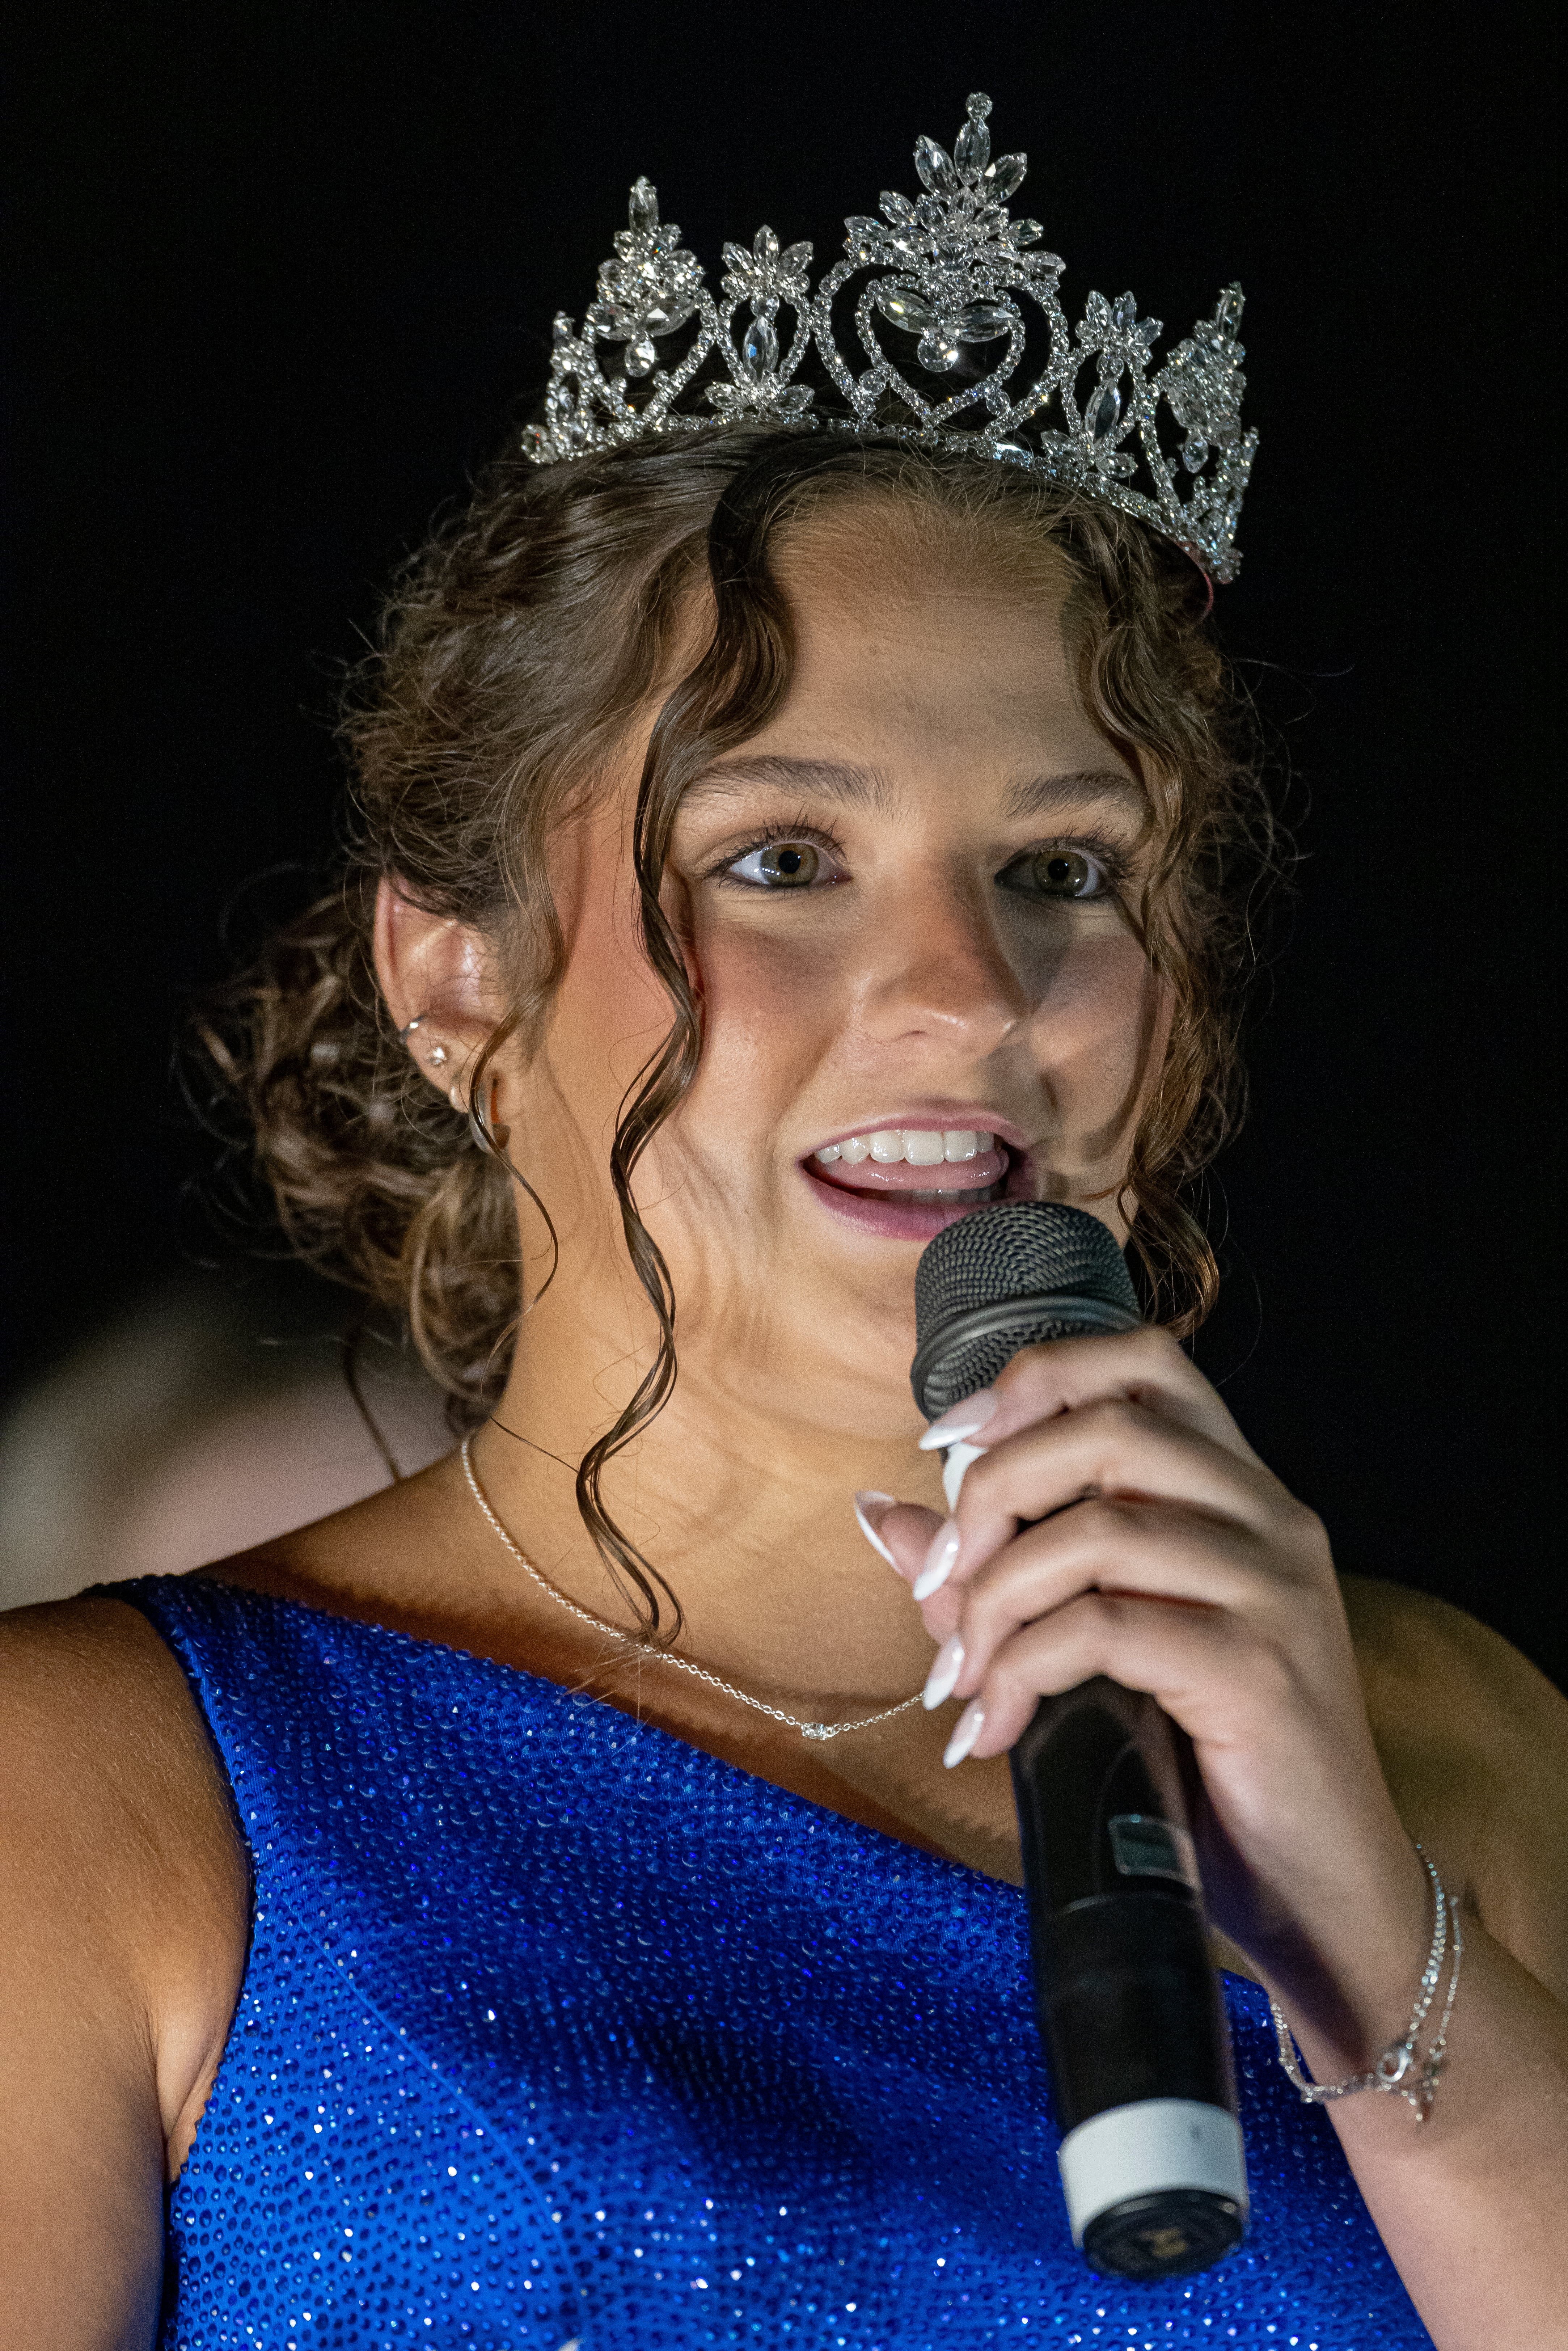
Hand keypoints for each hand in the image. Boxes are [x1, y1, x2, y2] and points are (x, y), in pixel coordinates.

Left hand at [865, 1327, 1432, 2070]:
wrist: (1321, 1892)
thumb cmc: (1204, 1760)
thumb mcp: (1100, 1645)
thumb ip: (1001, 1569)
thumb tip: (882, 1513)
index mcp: (1240, 1491)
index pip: (1143, 1362)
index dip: (1034, 1379)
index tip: (948, 1444)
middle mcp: (1270, 1519)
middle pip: (1103, 1429)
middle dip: (991, 1494)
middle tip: (938, 1586)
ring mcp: (1274, 1592)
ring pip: (1094, 1532)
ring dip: (994, 1601)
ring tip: (962, 1675)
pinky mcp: (1261, 1672)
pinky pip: (1105, 1630)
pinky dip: (1023, 1672)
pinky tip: (994, 1728)